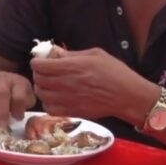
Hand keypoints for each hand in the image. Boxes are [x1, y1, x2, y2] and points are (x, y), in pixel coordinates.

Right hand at [0, 71, 35, 126]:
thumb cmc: (12, 92)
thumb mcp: (25, 94)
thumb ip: (26, 103)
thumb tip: (22, 116)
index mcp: (18, 82)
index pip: (19, 94)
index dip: (18, 108)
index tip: (17, 119)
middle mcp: (3, 79)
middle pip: (2, 93)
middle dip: (2, 111)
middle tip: (2, 125)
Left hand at [30, 46, 152, 119]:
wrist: (128, 96)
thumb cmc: (115, 72)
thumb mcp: (95, 54)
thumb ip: (72, 54)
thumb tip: (56, 53)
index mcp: (72, 67)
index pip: (40, 65)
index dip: (37, 62)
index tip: (41, 61)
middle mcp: (67, 83)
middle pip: (38, 80)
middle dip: (38, 74)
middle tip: (44, 72)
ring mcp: (68, 99)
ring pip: (41, 95)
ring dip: (41, 88)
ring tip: (48, 85)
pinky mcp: (72, 112)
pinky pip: (49, 109)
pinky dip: (47, 103)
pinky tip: (54, 98)